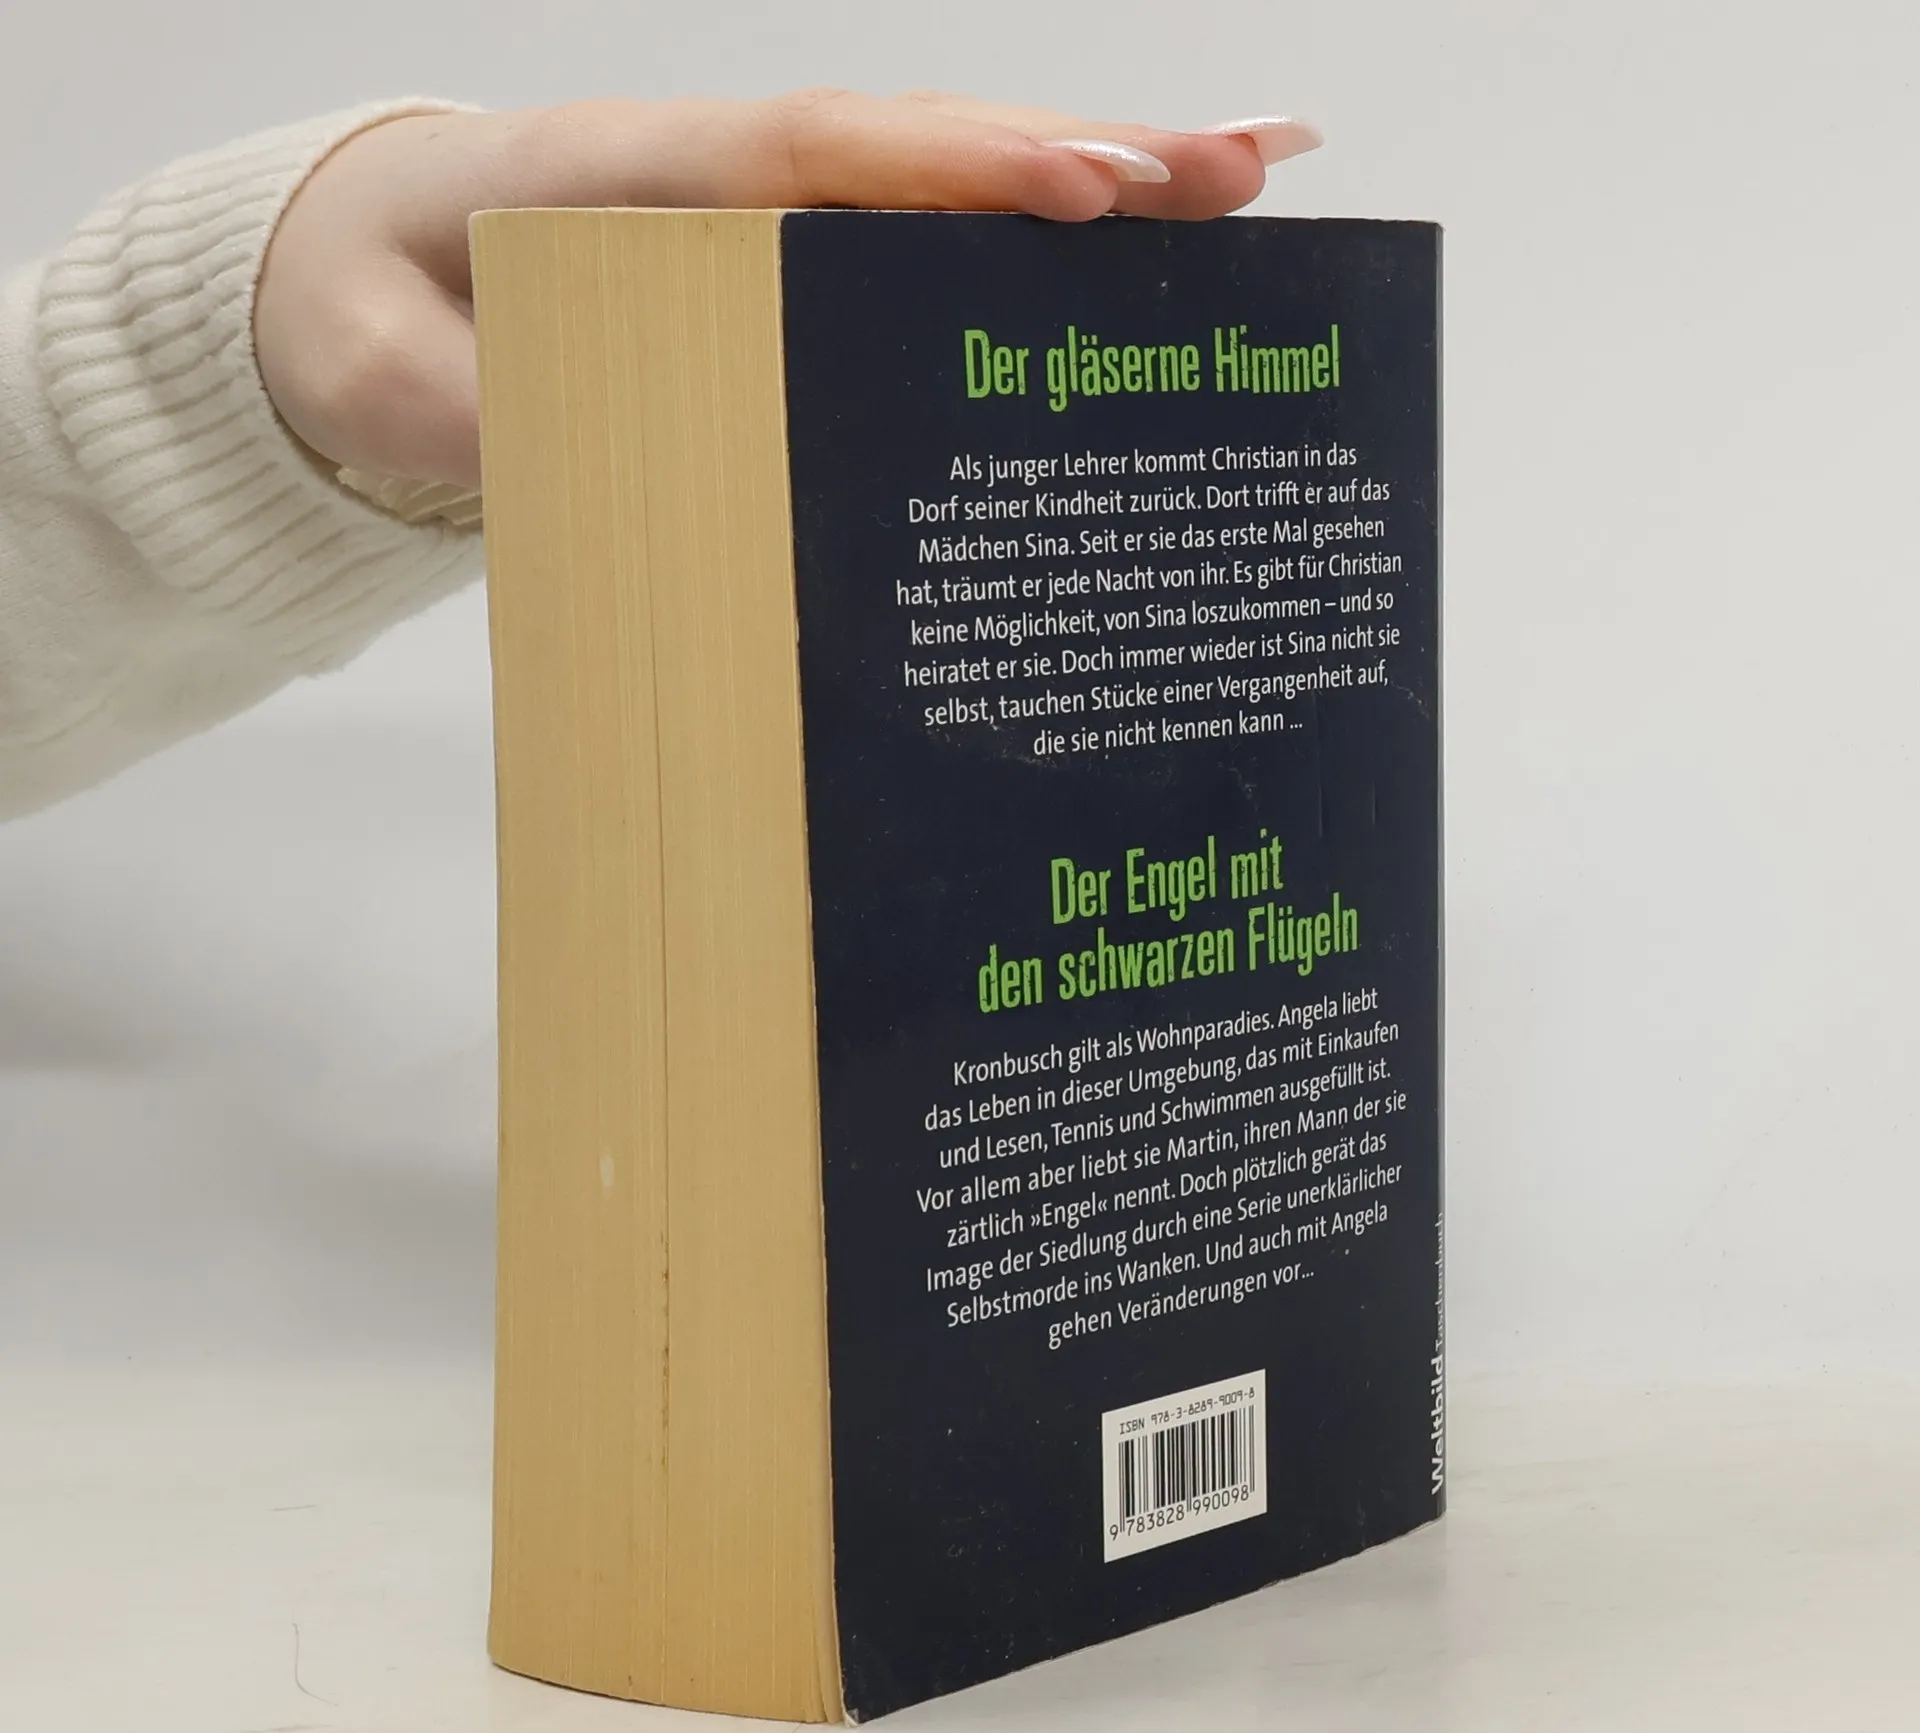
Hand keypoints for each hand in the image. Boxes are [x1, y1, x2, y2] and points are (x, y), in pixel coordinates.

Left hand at [253, 93, 1320, 491]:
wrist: (348, 282)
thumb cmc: (370, 315)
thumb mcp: (384, 379)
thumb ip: (471, 420)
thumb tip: (599, 466)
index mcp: (626, 180)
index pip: (813, 161)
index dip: (952, 173)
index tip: (1087, 192)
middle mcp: (721, 178)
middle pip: (920, 147)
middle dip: (1085, 156)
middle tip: (1249, 170)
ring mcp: (764, 214)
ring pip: (941, 183)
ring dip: (1093, 183)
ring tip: (1250, 185)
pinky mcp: (785, 262)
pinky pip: (915, 239)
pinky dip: (1024, 241)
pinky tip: (1134, 254)